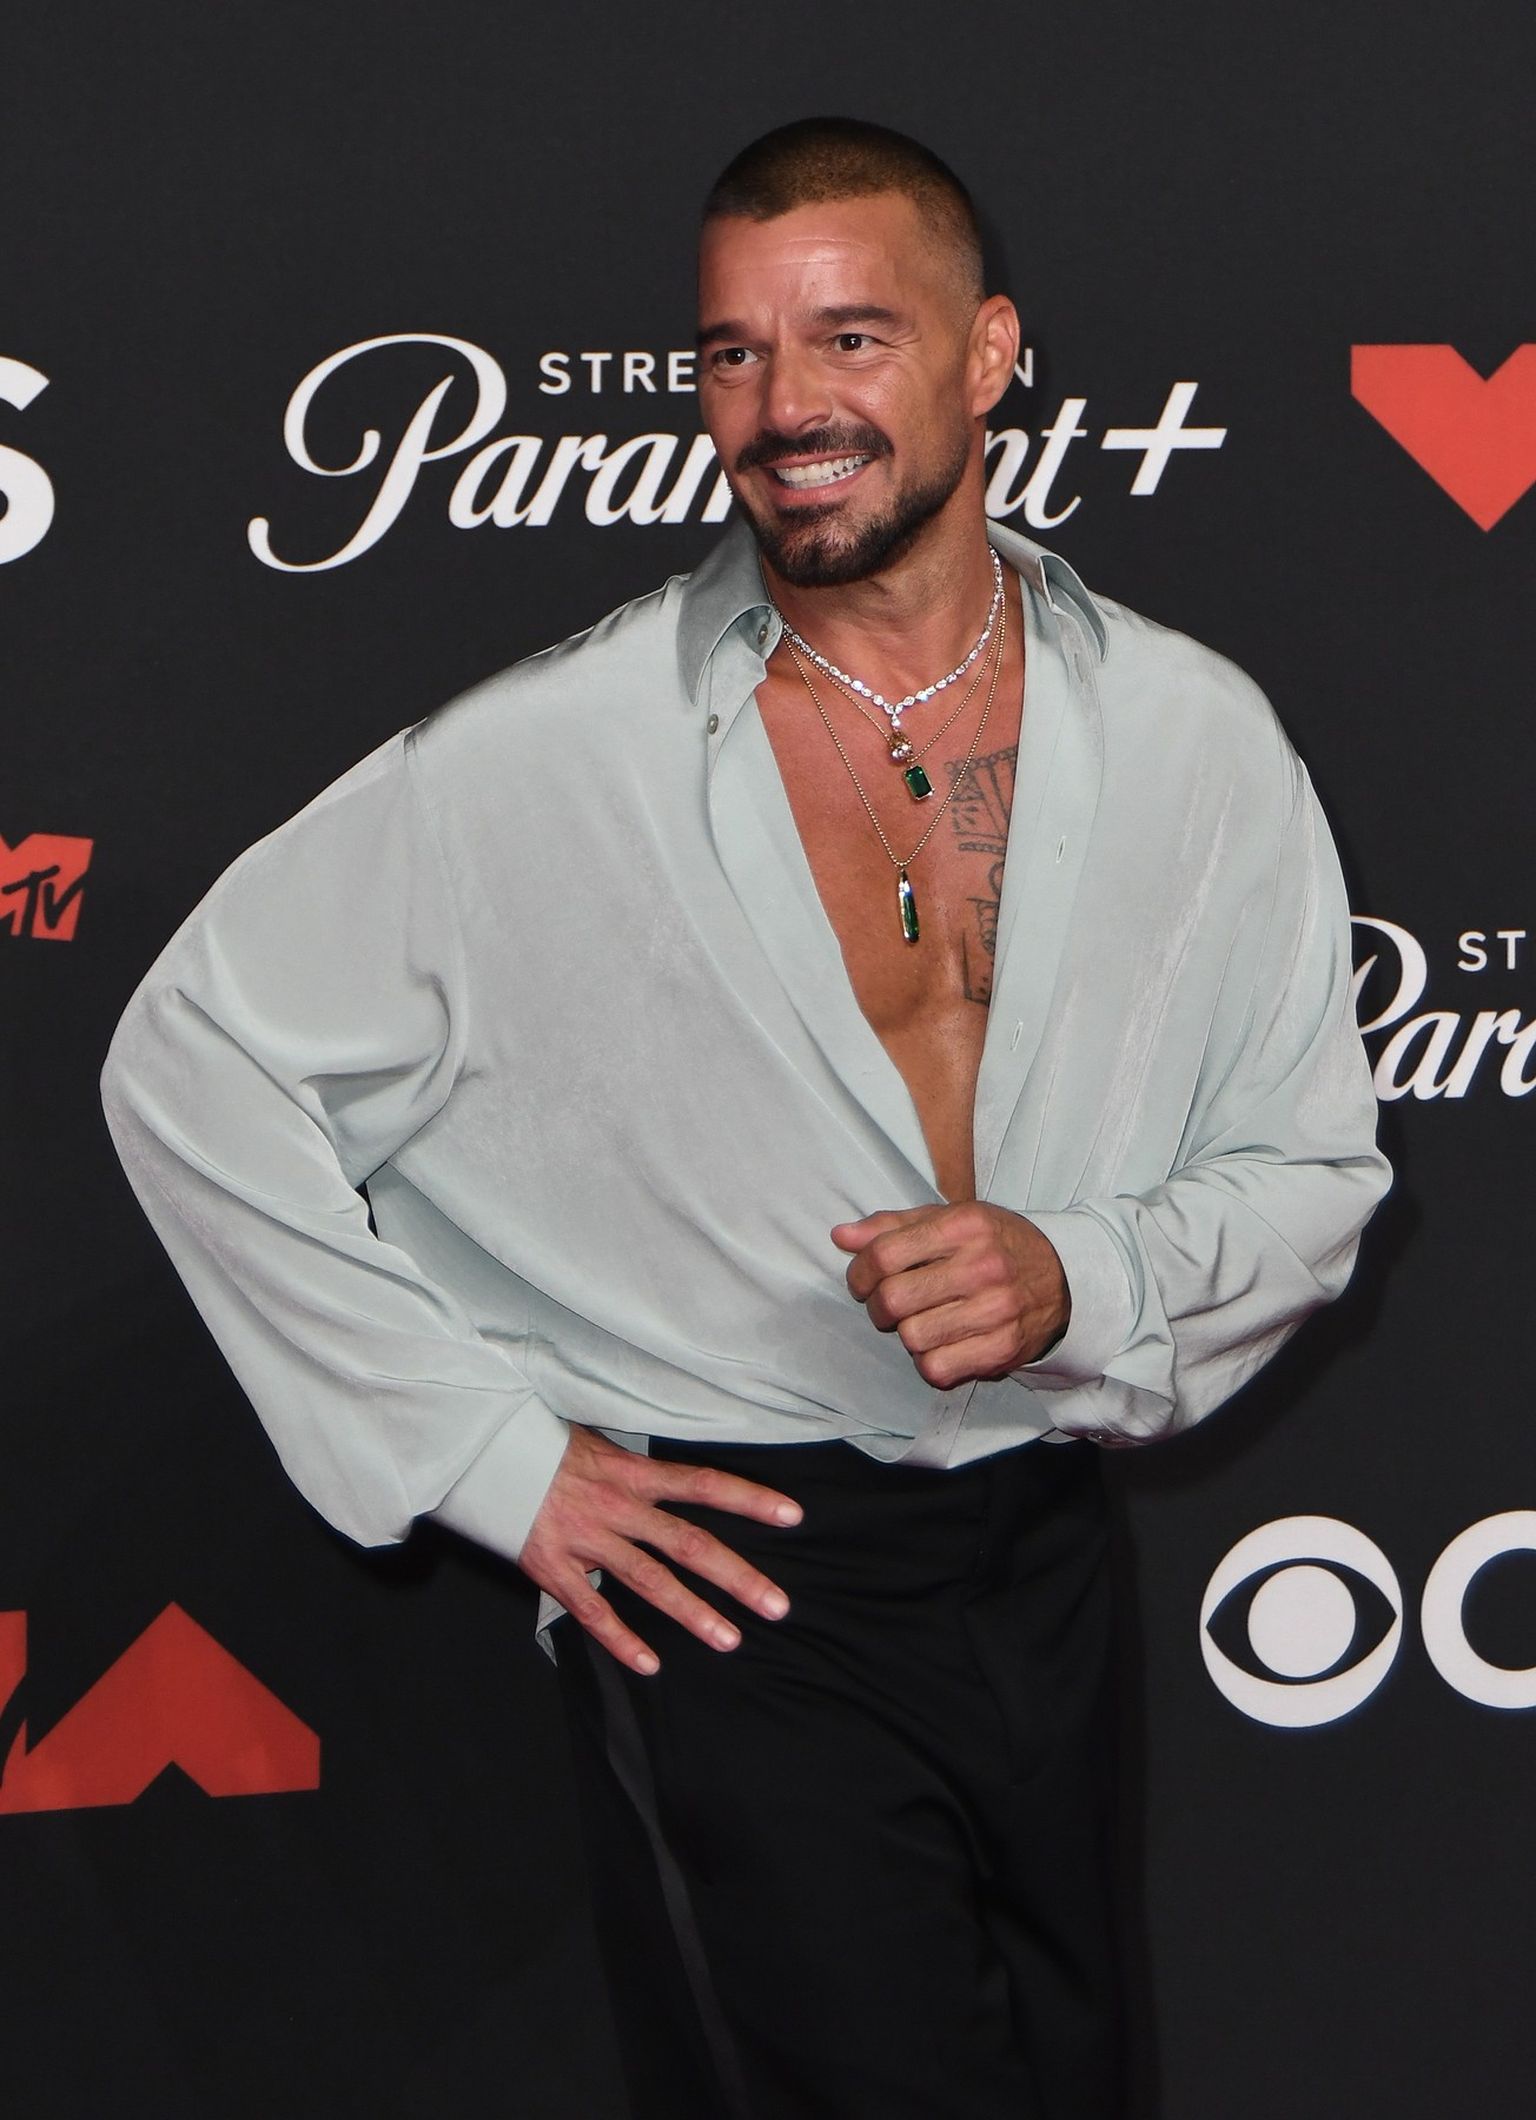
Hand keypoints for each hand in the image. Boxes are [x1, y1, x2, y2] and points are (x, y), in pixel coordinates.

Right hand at [518, 1424, 801, 1676]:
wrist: (482, 1454)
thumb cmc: (545, 1447)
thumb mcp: (599, 1444)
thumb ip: (638, 1472)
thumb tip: (677, 1485)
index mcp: (631, 1473)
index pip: (702, 1484)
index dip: (748, 1499)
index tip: (792, 1516)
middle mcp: (616, 1507)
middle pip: (687, 1543)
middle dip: (735, 1576)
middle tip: (777, 1605)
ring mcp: (586, 1539)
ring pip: (648, 1582)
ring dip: (692, 1613)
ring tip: (729, 1640)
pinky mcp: (552, 1567)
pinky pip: (592, 1610)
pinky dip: (620, 1640)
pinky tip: (650, 1665)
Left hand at [831, 1201, 1069, 1387]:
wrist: (1065, 1279)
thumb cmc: (995, 1245)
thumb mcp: (950, 1220)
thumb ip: (892, 1226)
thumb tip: (841, 1236)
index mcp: (964, 1226)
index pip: (885, 1254)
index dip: (859, 1273)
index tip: (862, 1281)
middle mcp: (982, 1266)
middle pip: (894, 1300)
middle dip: (879, 1307)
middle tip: (890, 1305)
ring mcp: (996, 1310)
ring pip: (912, 1338)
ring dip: (907, 1334)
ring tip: (923, 1321)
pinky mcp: (1003, 1348)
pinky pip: (937, 1369)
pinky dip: (929, 1362)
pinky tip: (941, 1344)